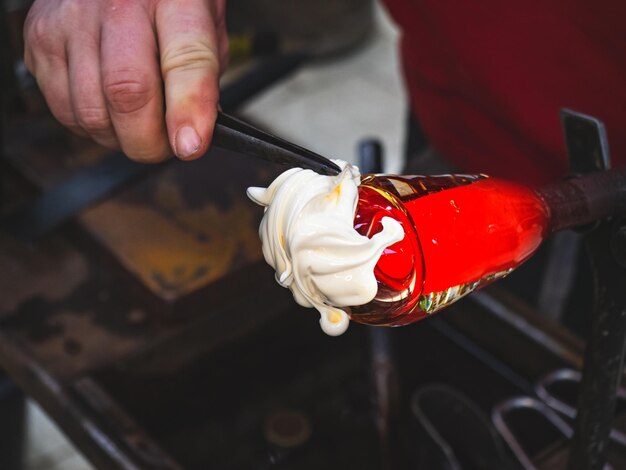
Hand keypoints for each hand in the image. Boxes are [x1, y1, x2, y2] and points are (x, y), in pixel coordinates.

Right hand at [24, 0, 227, 161]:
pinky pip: (64, 111)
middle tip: (164, 146)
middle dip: (149, 142)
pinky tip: (107, 108)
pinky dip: (91, 126)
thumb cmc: (164, 2)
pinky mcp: (40, 39)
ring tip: (136, 123)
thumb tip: (191, 136)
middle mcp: (117, 4)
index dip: (188, 109)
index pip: (184, 59)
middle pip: (127, 93)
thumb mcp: (205, 27)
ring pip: (92, 113)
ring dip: (119, 138)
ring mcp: (71, 20)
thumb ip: (203, 78)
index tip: (190, 146)